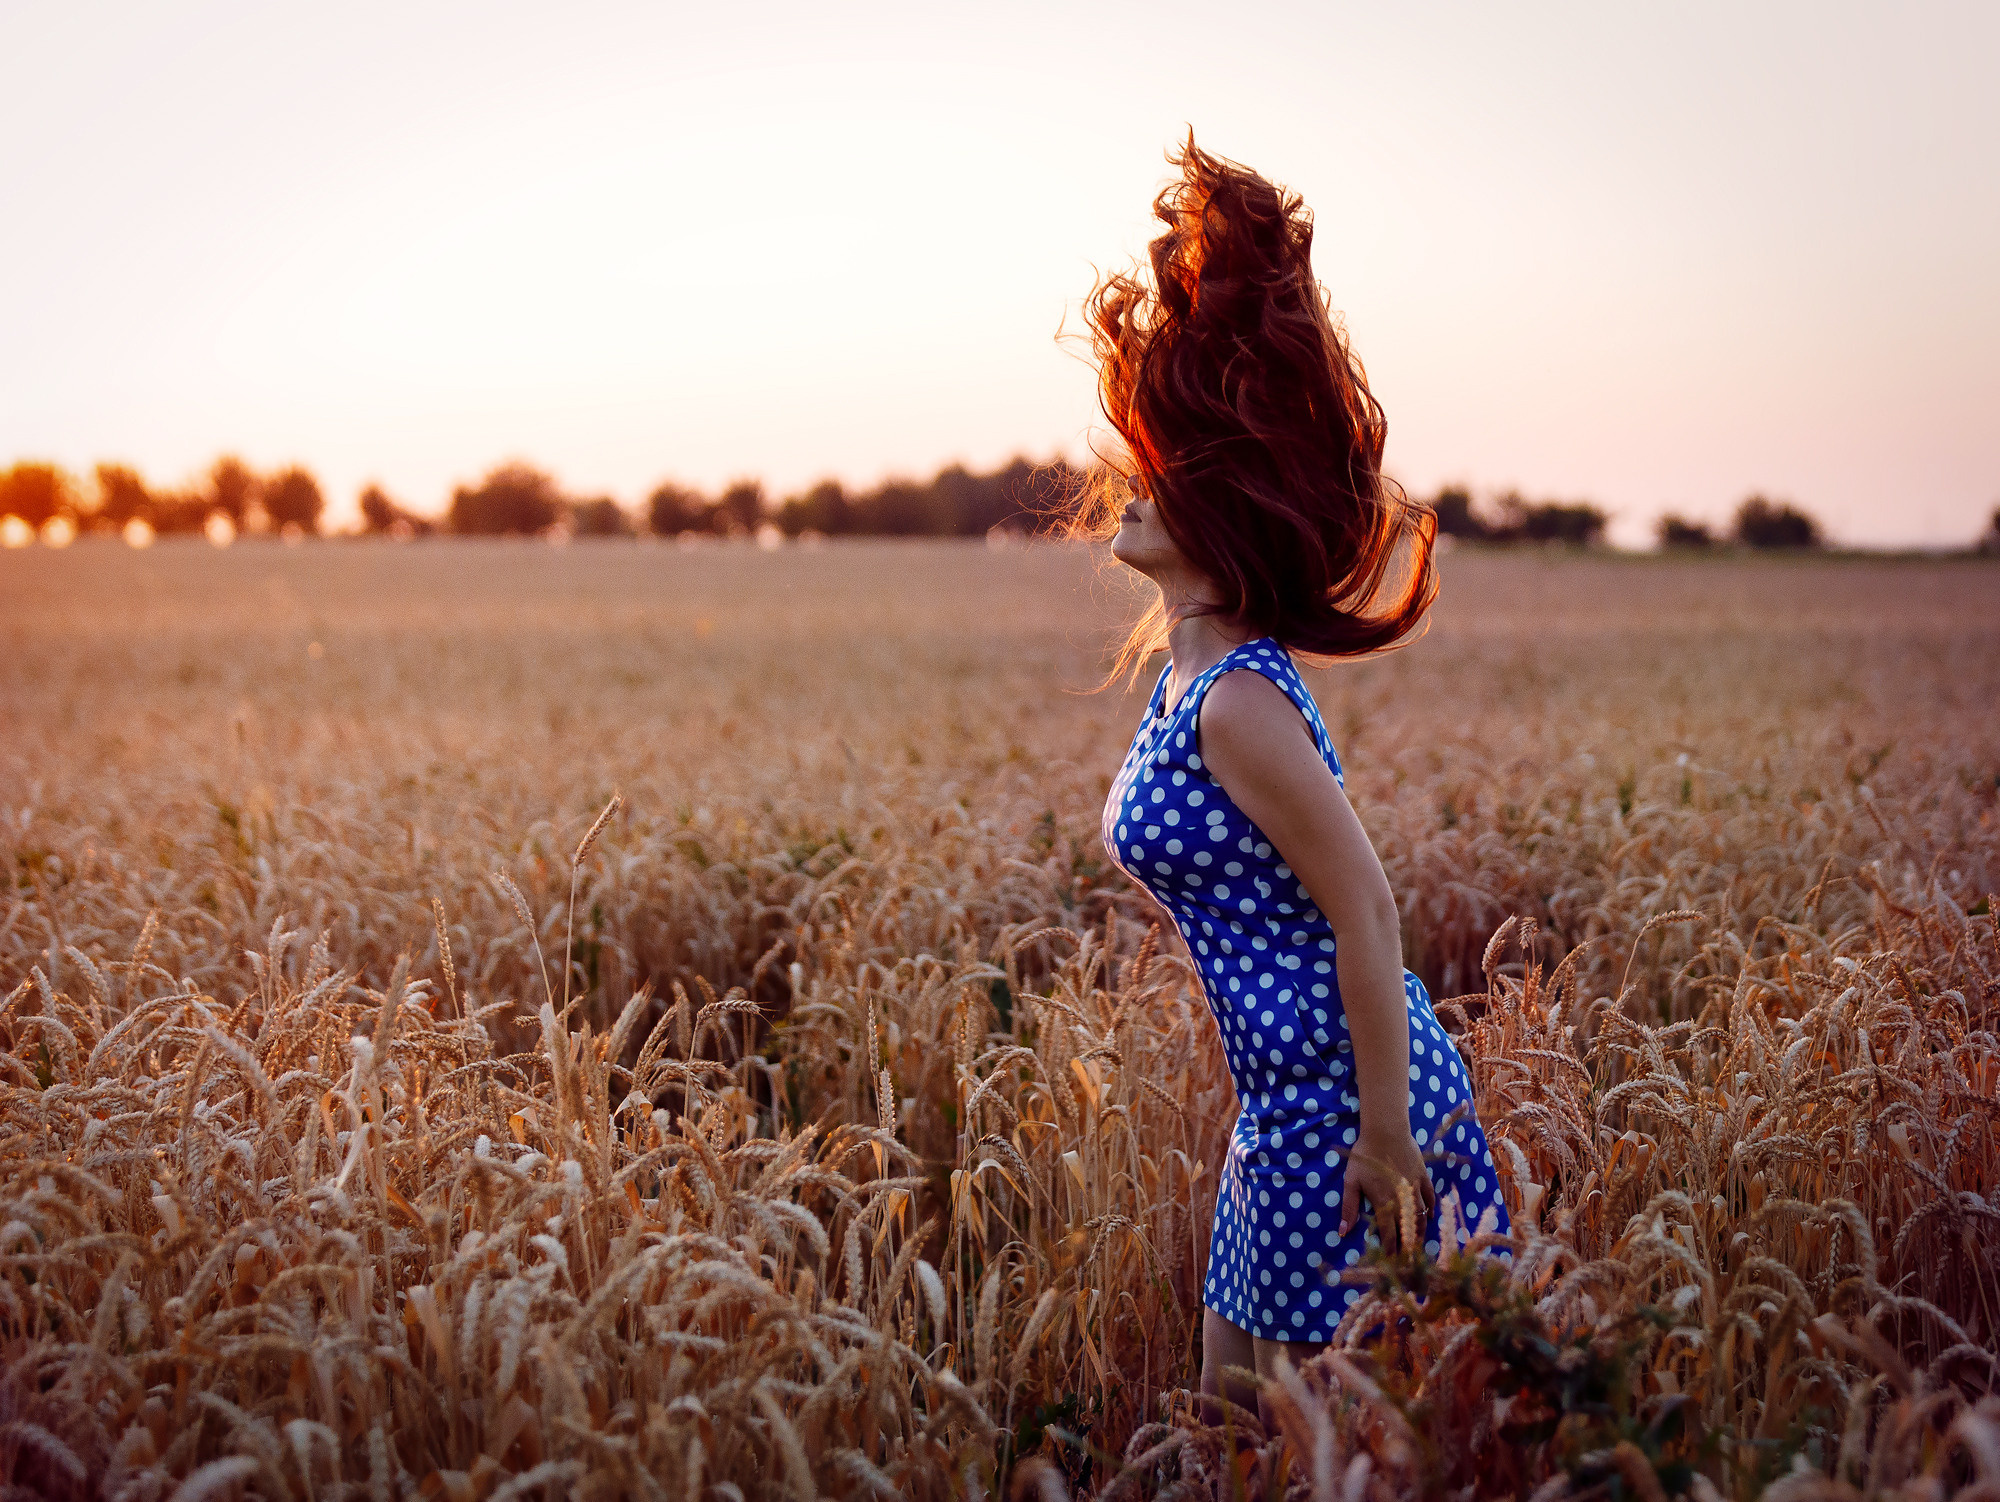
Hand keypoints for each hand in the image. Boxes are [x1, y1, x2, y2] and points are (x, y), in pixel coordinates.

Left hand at [1336, 1125, 1435, 1252]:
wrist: (1385, 1131)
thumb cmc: (1364, 1156)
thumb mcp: (1351, 1181)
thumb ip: (1348, 1207)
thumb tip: (1343, 1232)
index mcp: (1384, 1203)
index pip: (1389, 1233)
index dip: (1391, 1249)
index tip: (1392, 1261)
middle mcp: (1402, 1200)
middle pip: (1408, 1228)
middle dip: (1408, 1245)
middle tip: (1409, 1258)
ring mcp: (1415, 1188)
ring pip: (1421, 1215)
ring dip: (1421, 1231)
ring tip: (1419, 1243)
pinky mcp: (1423, 1176)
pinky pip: (1430, 1196)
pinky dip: (1430, 1207)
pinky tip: (1429, 1215)